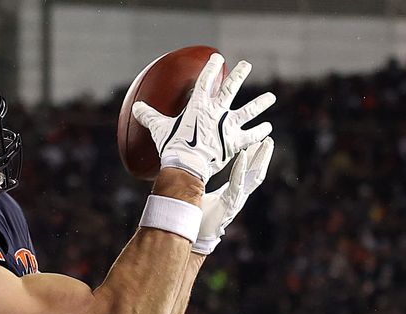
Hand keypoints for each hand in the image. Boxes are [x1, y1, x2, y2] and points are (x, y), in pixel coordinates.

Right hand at [131, 54, 273, 183]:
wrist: (186, 165)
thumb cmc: (171, 146)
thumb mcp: (159, 128)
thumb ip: (149, 116)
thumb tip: (135, 108)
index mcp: (198, 105)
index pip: (206, 80)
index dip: (211, 67)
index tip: (218, 57)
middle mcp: (217, 111)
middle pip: (231, 88)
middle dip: (240, 74)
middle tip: (247, 64)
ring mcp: (228, 126)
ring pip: (249, 110)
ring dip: (260, 103)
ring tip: (271, 97)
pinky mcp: (235, 141)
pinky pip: (251, 135)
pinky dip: (260, 132)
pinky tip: (268, 128)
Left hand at [192, 137, 273, 254]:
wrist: (194, 237)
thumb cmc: (197, 218)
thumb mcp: (202, 195)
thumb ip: (203, 183)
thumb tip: (195, 170)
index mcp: (233, 193)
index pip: (248, 173)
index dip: (254, 159)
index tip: (258, 143)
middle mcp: (238, 196)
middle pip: (256, 173)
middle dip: (263, 156)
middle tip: (269, 140)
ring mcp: (236, 201)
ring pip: (253, 177)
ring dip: (259, 159)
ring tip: (265, 144)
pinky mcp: (229, 204)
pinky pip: (237, 183)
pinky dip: (240, 168)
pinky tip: (243, 155)